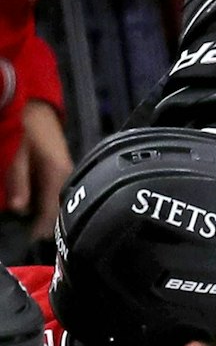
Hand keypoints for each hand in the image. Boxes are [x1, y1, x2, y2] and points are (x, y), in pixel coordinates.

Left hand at [6, 101, 69, 240]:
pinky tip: (29, 197)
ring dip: (38, 213)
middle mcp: (67, 182)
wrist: (37, 109)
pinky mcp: (62, 177)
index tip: (21, 236)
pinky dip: (41, 203)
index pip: (51, 216)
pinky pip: (53, 199)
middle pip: (55, 217)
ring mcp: (66, 180)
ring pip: (54, 209)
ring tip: (22, 209)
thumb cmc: (26, 128)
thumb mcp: (17, 155)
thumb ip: (19, 182)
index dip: (35, 230)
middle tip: (18, 222)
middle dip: (37, 223)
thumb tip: (19, 208)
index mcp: (59, 178)